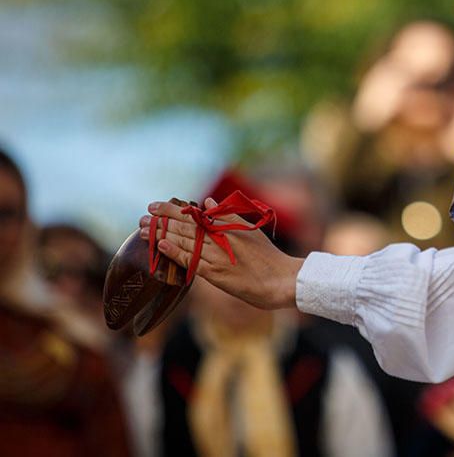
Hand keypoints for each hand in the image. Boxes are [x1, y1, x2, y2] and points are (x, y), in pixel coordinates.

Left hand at [139, 198, 304, 309]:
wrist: (281, 280)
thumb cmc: (268, 257)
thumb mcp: (250, 231)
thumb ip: (228, 216)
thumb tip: (207, 202)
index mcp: (228, 226)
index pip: (194, 214)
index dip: (172, 210)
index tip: (155, 205)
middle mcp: (221, 238)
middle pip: (186, 226)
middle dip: (162, 220)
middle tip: (143, 216)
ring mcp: (218, 256)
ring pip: (185, 242)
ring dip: (162, 234)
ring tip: (143, 230)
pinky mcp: (216, 274)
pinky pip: (192, 261)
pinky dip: (176, 252)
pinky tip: (162, 246)